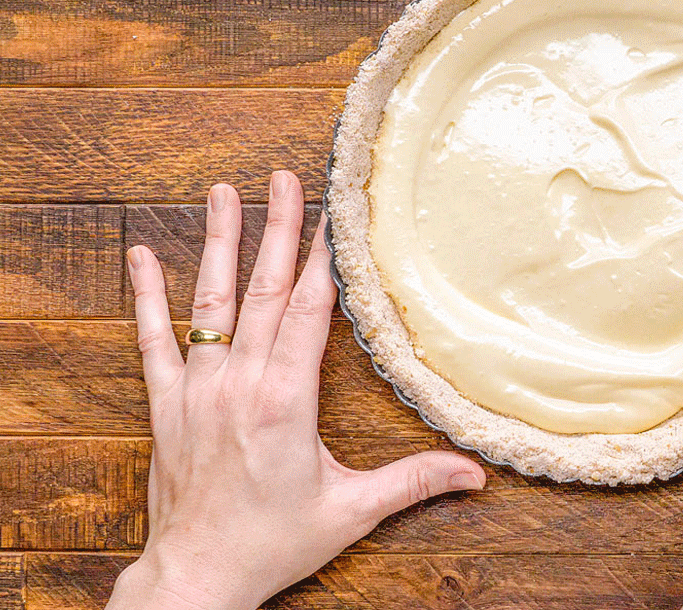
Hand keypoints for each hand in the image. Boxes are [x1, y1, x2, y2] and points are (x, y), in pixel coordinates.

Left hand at [108, 172, 486, 609]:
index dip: (323, 258)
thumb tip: (476, 475)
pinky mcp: (167, 406)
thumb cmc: (272, 544)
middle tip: (284, 178)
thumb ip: (413, 483)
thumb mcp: (351, 511)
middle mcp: (240, 384)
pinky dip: (146, 297)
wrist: (196, 579)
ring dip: (218, 244)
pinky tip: (141, 256)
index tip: (332, 213)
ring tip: (223, 193)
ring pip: (210, 303)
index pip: (309, 310)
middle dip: (279, 230)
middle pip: (264, 290)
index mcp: (286, 401)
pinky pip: (154, 341)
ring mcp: (198, 391)